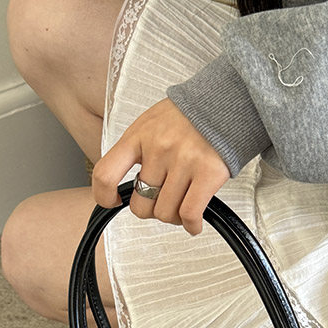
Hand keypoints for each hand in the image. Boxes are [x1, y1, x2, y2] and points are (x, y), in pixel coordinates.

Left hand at [92, 98, 230, 235]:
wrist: (224, 102)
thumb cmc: (188, 117)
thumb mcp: (151, 124)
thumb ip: (137, 150)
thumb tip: (131, 184)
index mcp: (138, 136)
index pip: (106, 173)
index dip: (104, 196)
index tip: (113, 201)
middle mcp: (158, 149)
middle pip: (141, 205)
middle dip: (151, 211)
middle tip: (161, 204)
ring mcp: (183, 162)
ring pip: (166, 213)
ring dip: (174, 218)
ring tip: (182, 208)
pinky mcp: (207, 173)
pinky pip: (190, 213)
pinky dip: (191, 225)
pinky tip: (194, 223)